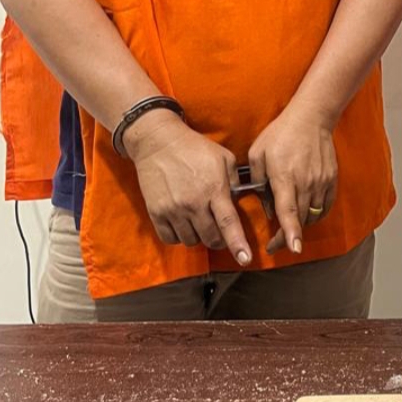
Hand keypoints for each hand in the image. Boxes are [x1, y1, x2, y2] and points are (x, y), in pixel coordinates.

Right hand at [126, 111, 250, 264]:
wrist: (159, 142)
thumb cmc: (195, 148)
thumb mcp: (224, 158)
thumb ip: (234, 182)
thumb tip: (240, 202)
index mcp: (214, 188)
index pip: (228, 223)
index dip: (238, 244)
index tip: (245, 259)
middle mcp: (194, 203)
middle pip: (211, 238)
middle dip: (220, 240)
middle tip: (220, 232)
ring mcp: (173, 209)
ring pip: (191, 241)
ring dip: (199, 236)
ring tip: (199, 221)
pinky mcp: (156, 213)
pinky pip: (171, 239)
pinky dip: (179, 236)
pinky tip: (183, 223)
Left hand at [248, 108, 337, 254]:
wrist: (311, 117)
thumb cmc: (281, 134)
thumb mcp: (257, 154)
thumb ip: (257, 182)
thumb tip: (264, 205)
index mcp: (285, 177)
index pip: (288, 211)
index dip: (290, 232)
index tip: (293, 248)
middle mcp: (306, 182)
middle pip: (300, 219)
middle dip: (287, 236)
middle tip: (275, 242)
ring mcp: (321, 181)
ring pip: (313, 215)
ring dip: (301, 223)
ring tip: (289, 222)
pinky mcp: (331, 179)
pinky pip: (325, 206)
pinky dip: (316, 214)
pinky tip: (306, 211)